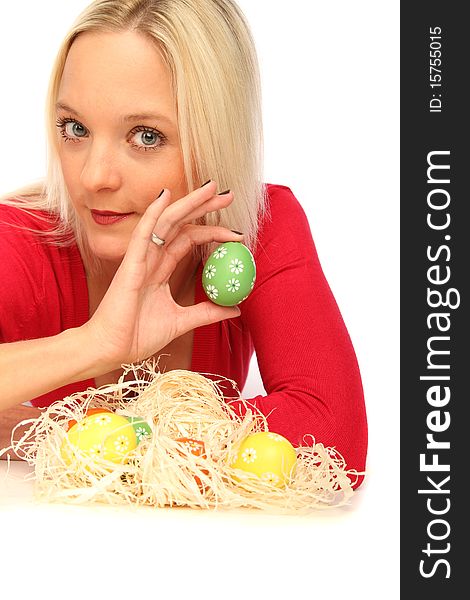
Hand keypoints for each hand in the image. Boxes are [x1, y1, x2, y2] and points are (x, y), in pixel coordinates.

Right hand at [85, 182, 243, 370]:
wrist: (111, 349)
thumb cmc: (137, 335)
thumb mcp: (181, 321)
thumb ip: (207, 312)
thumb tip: (235, 310)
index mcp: (160, 269)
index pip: (189, 239)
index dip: (212, 231)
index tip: (237, 233)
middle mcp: (151, 258)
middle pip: (180, 224)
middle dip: (204, 207)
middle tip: (228, 195)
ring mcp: (140, 259)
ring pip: (166, 222)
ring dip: (189, 204)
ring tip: (211, 188)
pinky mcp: (130, 264)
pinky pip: (143, 234)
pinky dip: (153, 214)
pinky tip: (165, 196)